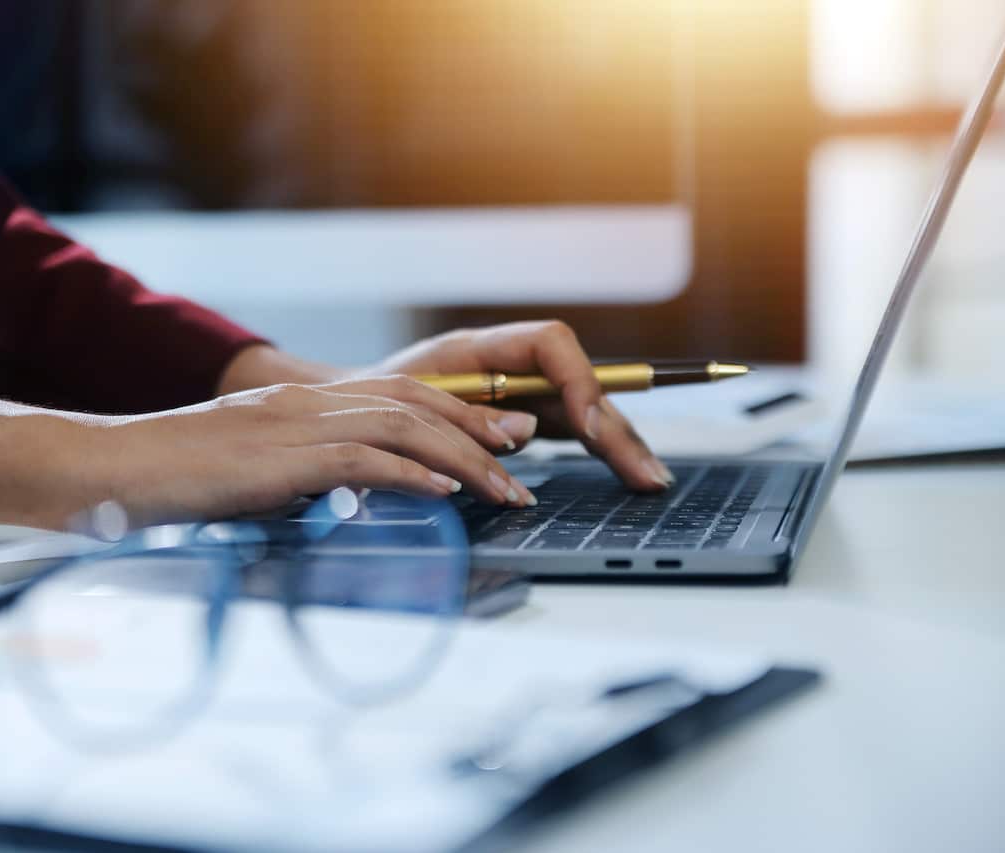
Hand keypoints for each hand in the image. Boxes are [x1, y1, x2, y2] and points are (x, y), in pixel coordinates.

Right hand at [97, 378, 540, 526]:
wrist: (115, 466)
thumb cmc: (178, 474)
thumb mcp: (254, 465)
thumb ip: (304, 469)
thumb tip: (350, 492)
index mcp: (304, 400)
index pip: (398, 395)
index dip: (458, 413)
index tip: (500, 437)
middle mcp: (308, 400)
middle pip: (415, 404)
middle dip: (478, 431)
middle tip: (523, 457)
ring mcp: (296, 423)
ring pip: (403, 427)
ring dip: (463, 459)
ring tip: (504, 489)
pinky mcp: (282, 457)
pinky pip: (363, 459)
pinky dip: (411, 474)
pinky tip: (444, 491)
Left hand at [359, 320, 672, 490]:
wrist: (354, 410)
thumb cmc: (374, 401)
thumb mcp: (409, 404)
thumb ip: (463, 414)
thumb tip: (526, 427)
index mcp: (482, 349)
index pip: (551, 345)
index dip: (577, 380)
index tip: (589, 426)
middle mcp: (512, 367)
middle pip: (581, 385)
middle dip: (616, 429)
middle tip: (646, 474)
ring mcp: (523, 393)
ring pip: (585, 411)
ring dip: (621, 444)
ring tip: (651, 481)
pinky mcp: (525, 419)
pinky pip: (574, 431)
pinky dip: (601, 452)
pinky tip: (631, 475)